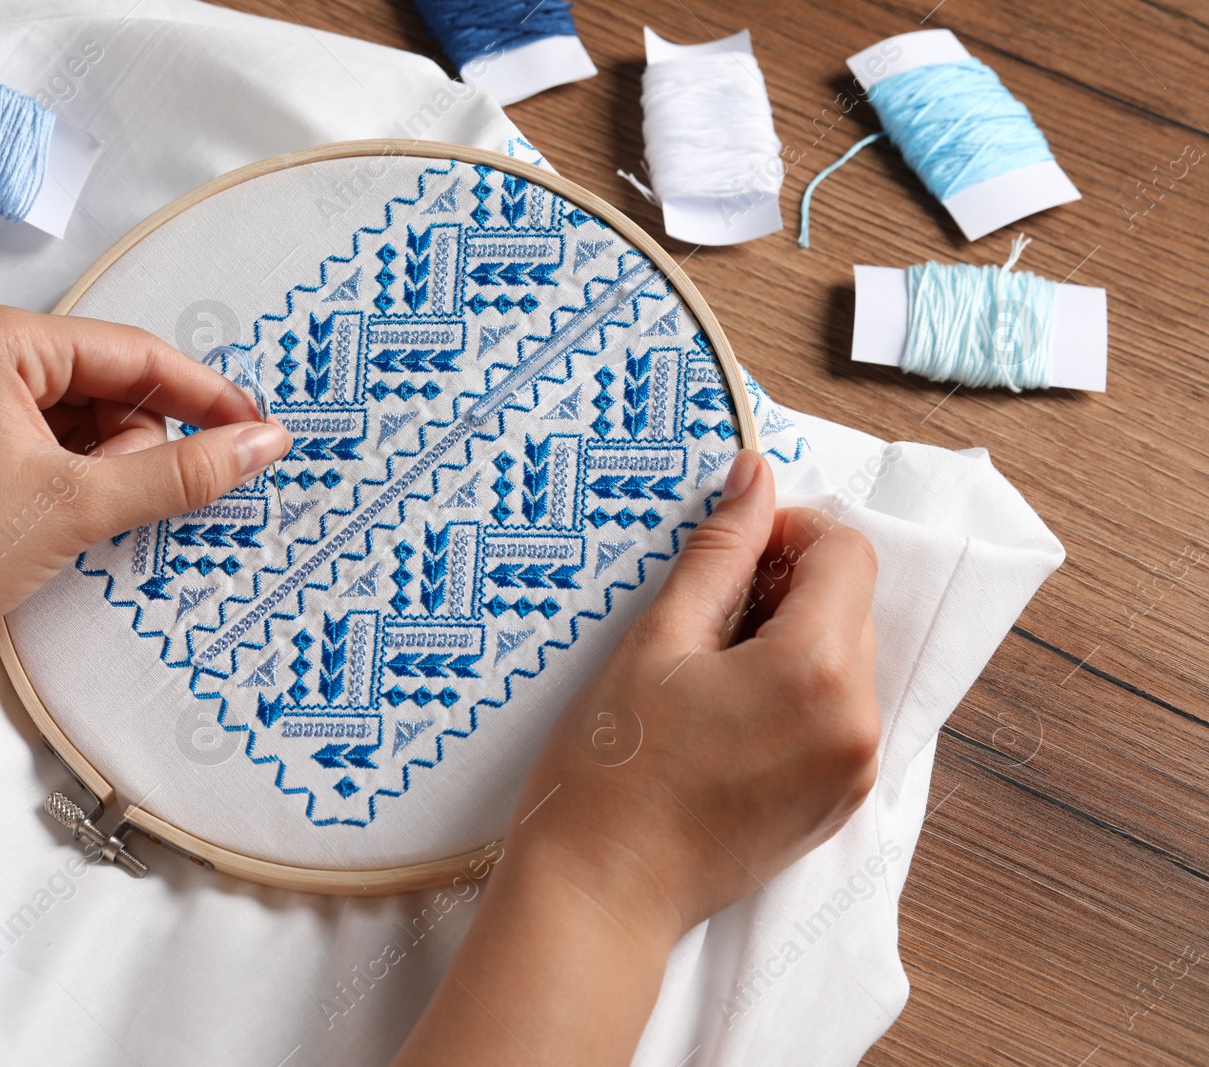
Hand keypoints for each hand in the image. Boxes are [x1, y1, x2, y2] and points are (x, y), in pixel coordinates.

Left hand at [0, 301, 289, 784]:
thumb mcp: (81, 505)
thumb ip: (182, 471)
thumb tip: (266, 444)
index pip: (133, 354)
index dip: (204, 396)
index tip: (261, 431)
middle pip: (109, 383)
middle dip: (129, 445)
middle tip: (109, 502)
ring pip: (84, 412)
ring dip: (103, 464)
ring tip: (72, 516)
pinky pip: (49, 431)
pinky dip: (74, 471)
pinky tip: (61, 512)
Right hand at [393, 449, 879, 1066]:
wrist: (601, 894)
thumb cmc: (611, 770)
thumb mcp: (657, 642)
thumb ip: (720, 552)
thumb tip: (755, 475)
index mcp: (818, 671)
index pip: (846, 553)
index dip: (788, 532)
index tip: (731, 550)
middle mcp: (858, 722)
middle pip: (852, 604)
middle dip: (789, 586)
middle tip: (705, 611)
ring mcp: (854, 769)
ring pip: (847, 659)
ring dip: (792, 638)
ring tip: (708, 669)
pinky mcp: (837, 803)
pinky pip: (839, 714)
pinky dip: (796, 691)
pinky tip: (724, 713)